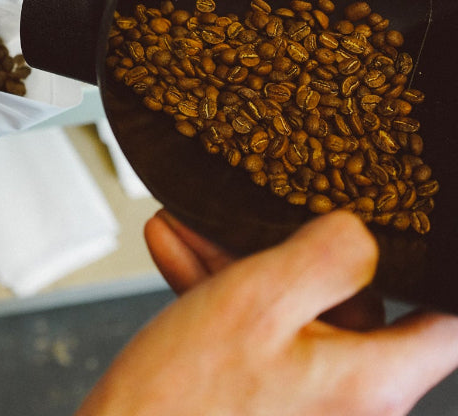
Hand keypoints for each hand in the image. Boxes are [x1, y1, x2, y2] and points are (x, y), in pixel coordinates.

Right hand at [78, 211, 457, 415]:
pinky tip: (176, 250)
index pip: (445, 323)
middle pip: (346, 300)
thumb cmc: (181, 401)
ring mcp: (304, 401)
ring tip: (188, 223)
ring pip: (289, 310)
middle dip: (285, 246)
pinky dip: (219, 292)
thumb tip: (363, 233)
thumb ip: (327, 258)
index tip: (413, 232)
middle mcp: (347, 398)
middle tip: (244, 211)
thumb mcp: (256, 303)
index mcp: (368, 380)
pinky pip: (256, 334)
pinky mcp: (263, 400)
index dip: (436, 272)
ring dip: (236, 262)